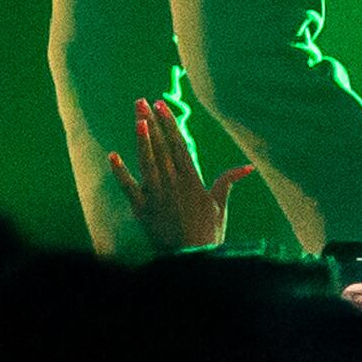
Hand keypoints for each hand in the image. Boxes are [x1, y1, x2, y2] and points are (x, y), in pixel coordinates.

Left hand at [106, 96, 248, 253]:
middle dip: (152, 123)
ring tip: (137, 118)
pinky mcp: (143, 210)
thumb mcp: (220, 206)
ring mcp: (157, 196)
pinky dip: (120, 173)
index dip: (169, 124)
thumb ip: (228, 182)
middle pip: (161, 148)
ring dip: (142, 140)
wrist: (193, 259)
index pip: (178, 145)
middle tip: (141, 101)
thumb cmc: (208, 234)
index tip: (161, 105)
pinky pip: (129, 189)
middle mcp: (173, 185)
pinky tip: (113, 155)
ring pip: (147, 163)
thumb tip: (249, 166)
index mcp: (192, 181)